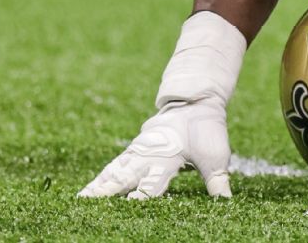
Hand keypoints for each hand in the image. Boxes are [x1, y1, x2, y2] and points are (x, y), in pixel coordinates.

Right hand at [78, 99, 230, 198]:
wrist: (196, 102)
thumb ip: (217, 180)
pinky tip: (90, 189)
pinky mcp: (134, 150)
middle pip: (125, 177)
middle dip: (108, 191)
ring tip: (81, 199)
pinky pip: (115, 165)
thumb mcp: (216, 156)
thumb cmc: (207, 131)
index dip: (143, 194)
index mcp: (168, 160)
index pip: (153, 183)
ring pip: (115, 171)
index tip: (131, 202)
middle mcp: (149, 157)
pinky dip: (102, 177)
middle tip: (87, 204)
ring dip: (99, 185)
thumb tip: (226, 201)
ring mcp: (138, 152)